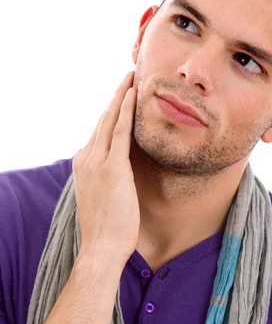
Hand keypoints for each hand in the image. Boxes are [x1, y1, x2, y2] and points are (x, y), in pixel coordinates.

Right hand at [72, 72, 139, 265]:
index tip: (121, 95)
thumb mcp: (104, 196)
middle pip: (103, 119)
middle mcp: (87, 158)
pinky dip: (127, 111)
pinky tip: (134, 94)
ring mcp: (97, 162)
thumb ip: (109, 178)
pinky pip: (121, 132)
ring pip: (110, 120)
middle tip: (129, 75)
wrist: (101, 248)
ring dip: (122, 96)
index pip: (99, 130)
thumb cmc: (107, 229)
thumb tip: (122, 171)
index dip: (111, 110)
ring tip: (132, 76)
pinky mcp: (113, 169)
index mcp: (84, 164)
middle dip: (116, 96)